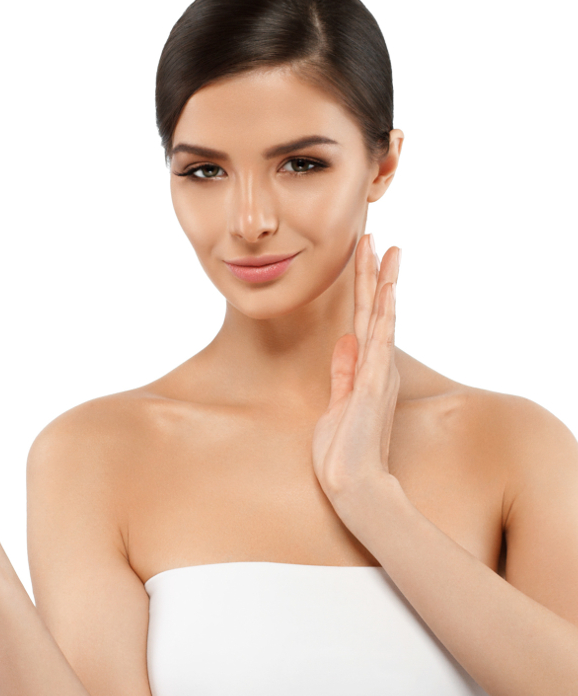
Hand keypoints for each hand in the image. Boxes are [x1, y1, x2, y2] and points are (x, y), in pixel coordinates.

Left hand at [311, 233, 401, 501]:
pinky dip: (384, 316)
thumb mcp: (336, 403)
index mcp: (366, 369)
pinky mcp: (372, 386)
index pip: (365, 319)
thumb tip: (344, 340)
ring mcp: (377, 374)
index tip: (364, 256)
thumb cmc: (343, 450)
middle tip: (376, 238)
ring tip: (387, 251)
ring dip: (384, 283)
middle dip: (375, 273)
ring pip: (383, 318)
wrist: (352, 484)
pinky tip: (387, 292)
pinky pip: (380, 344)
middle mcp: (376, 367)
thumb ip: (342, 372)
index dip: (364, 287)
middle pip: (376, 310)